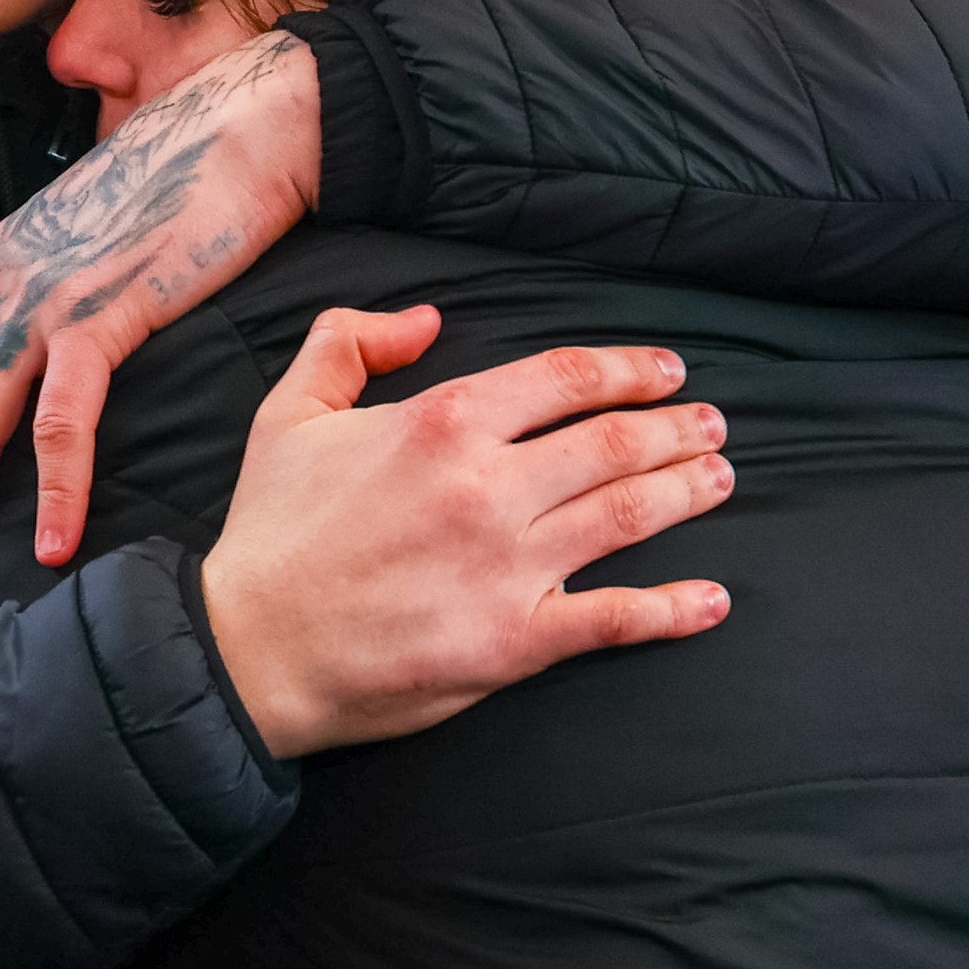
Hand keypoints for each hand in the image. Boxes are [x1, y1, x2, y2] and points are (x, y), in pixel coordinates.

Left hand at [0, 31, 319, 587]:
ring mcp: (49, 295)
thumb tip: (72, 358)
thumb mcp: (105, 241)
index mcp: (4, 266)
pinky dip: (55, 486)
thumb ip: (74, 297)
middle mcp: (7, 281)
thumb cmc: (193, 181)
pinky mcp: (104, 310)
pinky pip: (65, 418)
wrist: (249, 125)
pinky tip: (53, 542)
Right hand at [198, 310, 732, 757]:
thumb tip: (422, 318)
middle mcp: (488, 488)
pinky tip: (713, 599)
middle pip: (612, 443)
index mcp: (441, 423)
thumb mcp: (288, 413)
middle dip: (674, 428)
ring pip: (628, 515)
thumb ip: (348, 343)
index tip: (666, 371)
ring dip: (687, 492)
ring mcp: (509, 568)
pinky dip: (674, 609)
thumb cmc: (269, 532)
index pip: (563, 379)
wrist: (249, 649)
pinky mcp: (515, 641)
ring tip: (719, 477)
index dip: (627, 369)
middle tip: (711, 425)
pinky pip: (616, 619)